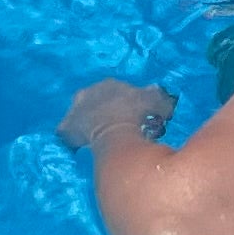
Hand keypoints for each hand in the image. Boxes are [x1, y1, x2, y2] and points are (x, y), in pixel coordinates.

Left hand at [58, 79, 176, 152]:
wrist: (111, 128)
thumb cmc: (135, 114)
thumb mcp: (157, 103)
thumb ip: (162, 101)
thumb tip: (168, 106)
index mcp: (111, 85)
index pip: (119, 93)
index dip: (129, 107)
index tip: (136, 119)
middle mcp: (90, 92)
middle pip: (99, 104)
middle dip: (109, 115)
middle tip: (120, 132)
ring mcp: (75, 109)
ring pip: (83, 117)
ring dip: (92, 127)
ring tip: (103, 142)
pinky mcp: (65, 127)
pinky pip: (70, 133)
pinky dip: (76, 140)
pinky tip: (84, 149)